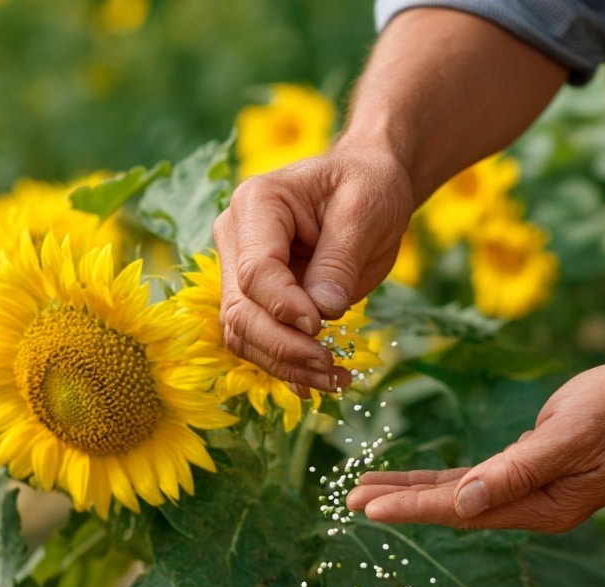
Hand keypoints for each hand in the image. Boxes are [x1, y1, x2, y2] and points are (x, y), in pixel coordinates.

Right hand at [212, 147, 413, 392]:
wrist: (367, 188)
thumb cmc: (367, 187)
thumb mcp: (365, 211)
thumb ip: (340, 260)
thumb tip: (323, 310)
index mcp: (256, 204)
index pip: (255, 272)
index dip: (284, 307)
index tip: (320, 326)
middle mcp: (236, 239)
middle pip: (241, 311)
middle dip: (283, 347)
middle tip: (329, 366)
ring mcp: (241, 273)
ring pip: (245, 335)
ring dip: (286, 366)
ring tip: (335, 379)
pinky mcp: (258, 302)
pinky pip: (260, 344)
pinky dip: (289, 368)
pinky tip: (321, 382)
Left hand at [346, 359, 604, 531]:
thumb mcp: (571, 436)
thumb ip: (518, 470)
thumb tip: (465, 504)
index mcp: (539, 505)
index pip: (459, 510)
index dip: (410, 508)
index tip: (365, 508)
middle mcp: (530, 505)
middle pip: (451, 507)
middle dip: (400, 503)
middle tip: (349, 500)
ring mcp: (530, 489)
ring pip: (459, 493)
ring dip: (414, 491)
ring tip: (366, 489)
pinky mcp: (531, 467)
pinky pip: (476, 477)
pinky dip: (443, 479)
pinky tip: (418, 481)